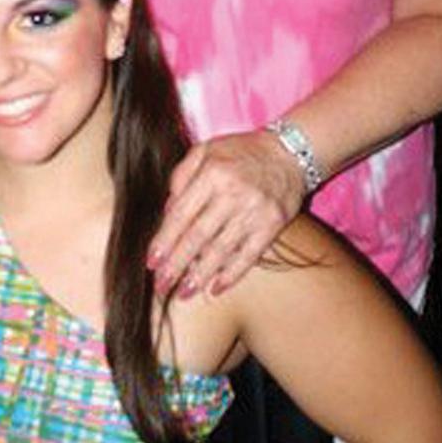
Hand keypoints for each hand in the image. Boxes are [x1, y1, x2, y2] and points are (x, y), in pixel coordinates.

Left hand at [148, 132, 304, 299]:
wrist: (290, 152)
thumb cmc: (242, 152)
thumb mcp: (207, 149)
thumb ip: (182, 176)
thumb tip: (167, 211)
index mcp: (212, 173)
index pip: (181, 213)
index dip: (164, 240)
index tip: (151, 262)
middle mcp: (232, 193)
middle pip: (198, 236)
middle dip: (177, 264)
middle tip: (161, 284)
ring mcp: (254, 211)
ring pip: (221, 249)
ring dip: (201, 275)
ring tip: (184, 292)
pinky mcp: (273, 225)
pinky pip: (249, 255)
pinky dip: (232, 274)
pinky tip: (216, 288)